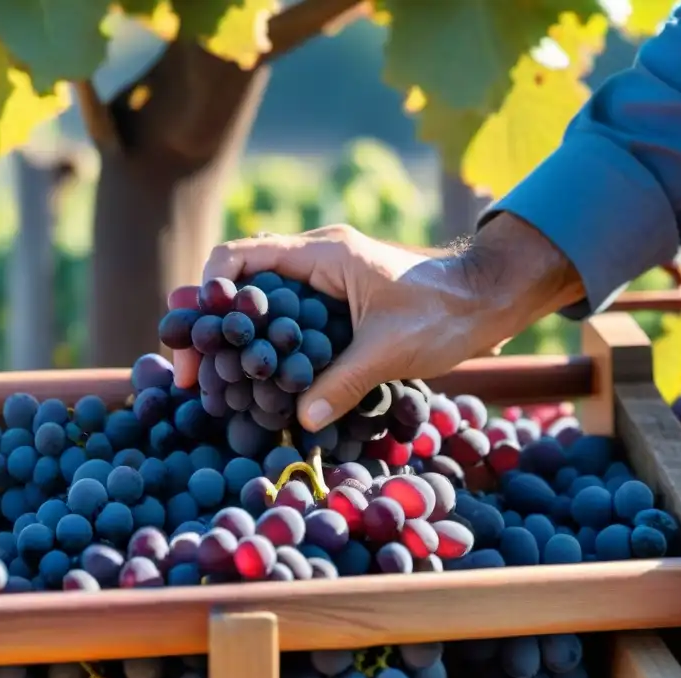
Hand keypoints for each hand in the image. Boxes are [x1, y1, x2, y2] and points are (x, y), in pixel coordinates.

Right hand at [172, 214, 584, 431]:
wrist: (487, 299)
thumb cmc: (445, 311)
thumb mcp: (391, 348)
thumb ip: (344, 381)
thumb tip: (303, 419)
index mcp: (322, 254)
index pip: (240, 257)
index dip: (207, 293)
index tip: (196, 339)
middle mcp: (316, 262)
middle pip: (241, 285)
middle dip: (213, 328)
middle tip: (193, 375)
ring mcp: (325, 283)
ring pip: (263, 306)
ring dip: (240, 342)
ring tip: (219, 386)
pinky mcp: (336, 306)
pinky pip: (289, 323)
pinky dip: (270, 350)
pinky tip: (264, 386)